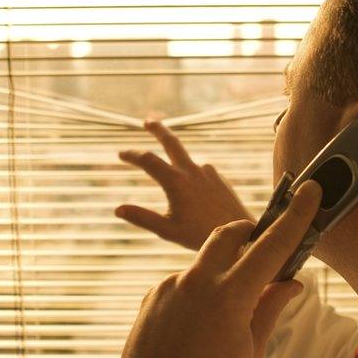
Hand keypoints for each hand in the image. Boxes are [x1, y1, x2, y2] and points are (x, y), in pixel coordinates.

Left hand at [112, 180, 321, 357]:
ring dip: (219, 277)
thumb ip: (270, 309)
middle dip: (246, 232)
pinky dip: (196, 297)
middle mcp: (196, 281)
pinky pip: (181, 285)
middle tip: (260, 244)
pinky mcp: (152, 295)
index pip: (271, 247)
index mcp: (229, 296)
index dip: (295, 218)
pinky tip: (195, 329)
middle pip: (227, 235)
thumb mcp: (250, 352)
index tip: (309, 191)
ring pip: (203, 265)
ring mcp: (169, 286)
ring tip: (220, 320)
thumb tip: (291, 283)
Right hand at [117, 120, 252, 250]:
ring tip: (168, 174)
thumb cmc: (200, 236)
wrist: (239, 234)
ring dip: (174, 160)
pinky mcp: (218, 178)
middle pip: (172, 142)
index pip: (148, 160)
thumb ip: (142, 218)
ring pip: (185, 160)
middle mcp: (192, 171)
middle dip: (158, 129)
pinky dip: (190, 176)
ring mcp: (207, 172)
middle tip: (147, 121)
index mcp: (176, 182)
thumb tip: (117, 209)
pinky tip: (192, 193)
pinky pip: (199, 172)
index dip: (132, 154)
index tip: (121, 154)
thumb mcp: (167, 230)